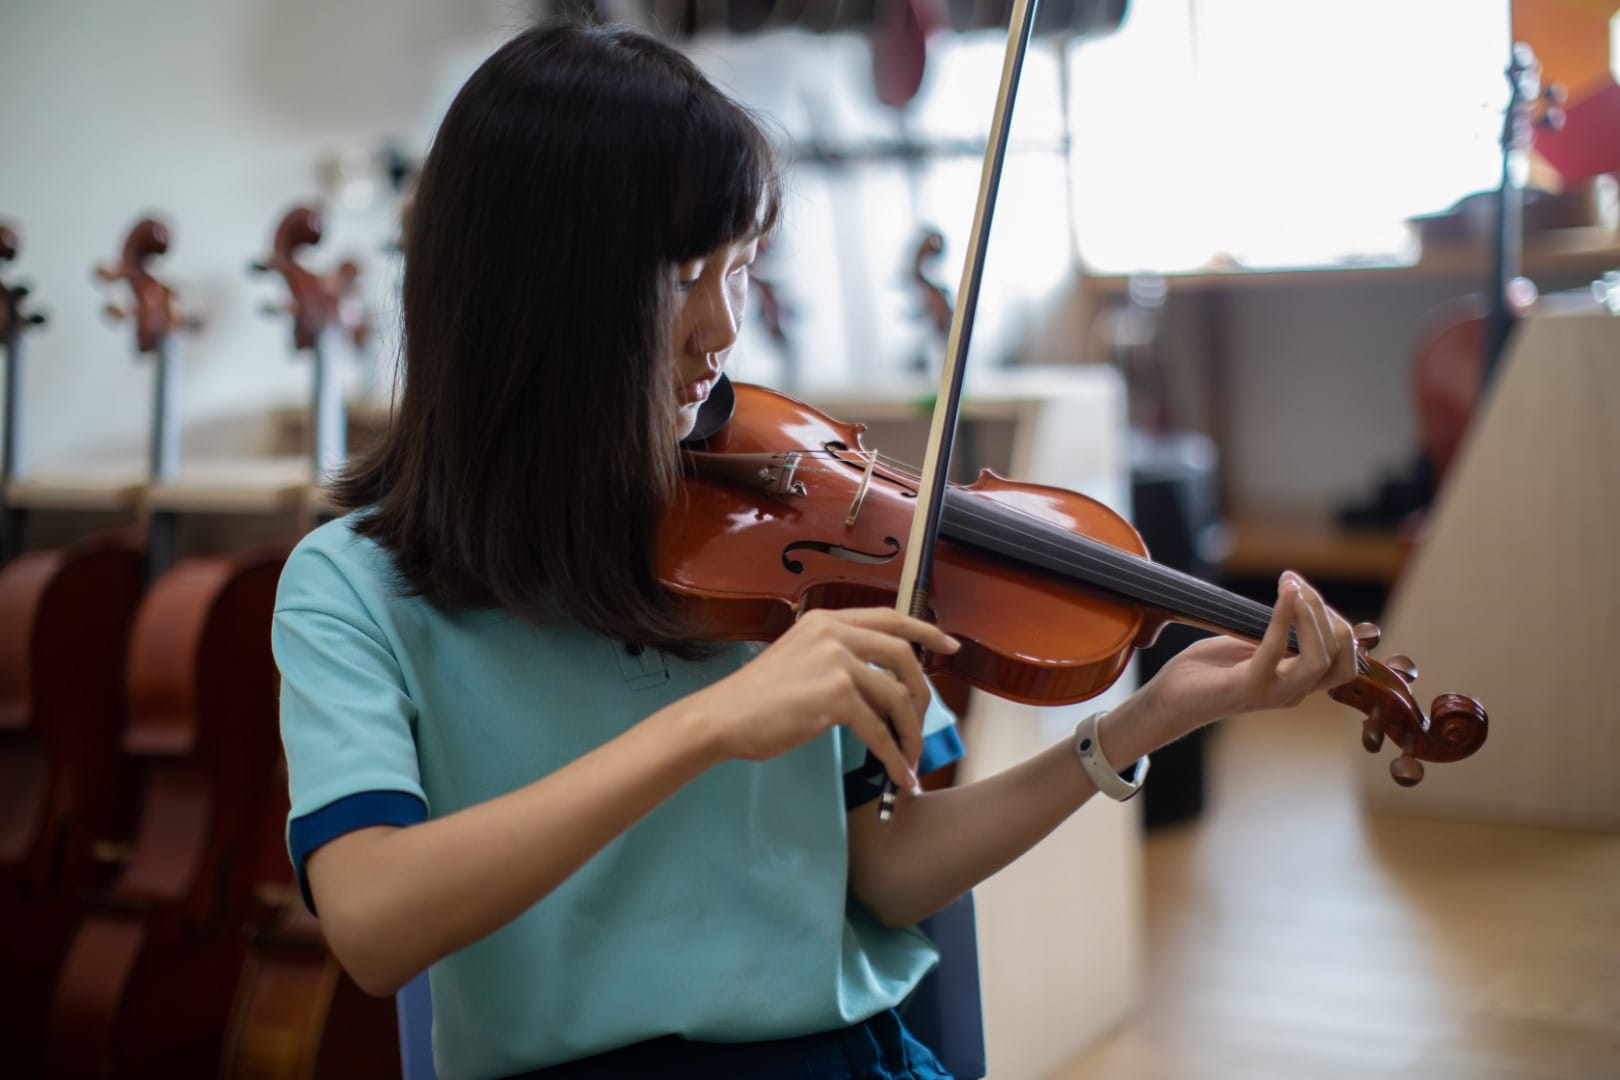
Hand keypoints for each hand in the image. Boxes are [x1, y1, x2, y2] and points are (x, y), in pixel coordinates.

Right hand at [683, 607, 959, 790]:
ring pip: (896, 697)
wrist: (722, 717)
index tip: (950, 646)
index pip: (889, 618)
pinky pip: (879, 730)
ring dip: (910, 733)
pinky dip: (893, 756)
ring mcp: (836, 662)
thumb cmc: (756, 698)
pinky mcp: (835, 696)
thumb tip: (880, 685)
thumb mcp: (800, 659)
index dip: (925, 632)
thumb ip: (837, 659)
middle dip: (921, 693)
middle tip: (923, 721)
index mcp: (827, 621)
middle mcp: (835, 634)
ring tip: (909, 758)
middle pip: (903, 656)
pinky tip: (898, 773)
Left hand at [1141, 570, 1356, 736]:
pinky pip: (1275, 652)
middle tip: (1296, 583)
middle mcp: (1292, 692)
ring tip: (1293, 587)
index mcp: (1297, 682)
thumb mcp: (1249, 645)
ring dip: (1311, 616)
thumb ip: (1277, 632)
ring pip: (1320, 659)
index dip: (1336, 623)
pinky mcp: (1247, 688)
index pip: (1342, 658)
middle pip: (1340, 658)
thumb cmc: (1206, 671)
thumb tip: (1298, 600)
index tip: (1304, 590)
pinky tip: (1283, 597)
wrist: (1168, 701)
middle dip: (1326, 613)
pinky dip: (1283, 620)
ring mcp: (1272, 693)